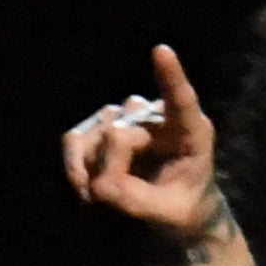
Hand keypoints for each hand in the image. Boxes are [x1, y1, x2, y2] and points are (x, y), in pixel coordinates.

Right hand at [61, 42, 223, 240]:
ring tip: (99, 198)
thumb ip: (138, 200)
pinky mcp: (104, 129)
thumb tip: (99, 186)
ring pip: (98, 132)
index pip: (181, 101)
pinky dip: (75, 164)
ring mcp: (128, 119)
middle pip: (122, 130)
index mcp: (190, 133)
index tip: (162, 52)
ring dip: (92, 168)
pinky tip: (84, 190)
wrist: (175, 212)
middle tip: (114, 199)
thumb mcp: (170, 214)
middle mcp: (158, 117)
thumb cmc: (185, 208)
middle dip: (112, 168)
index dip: (171, 77)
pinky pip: (77, 138)